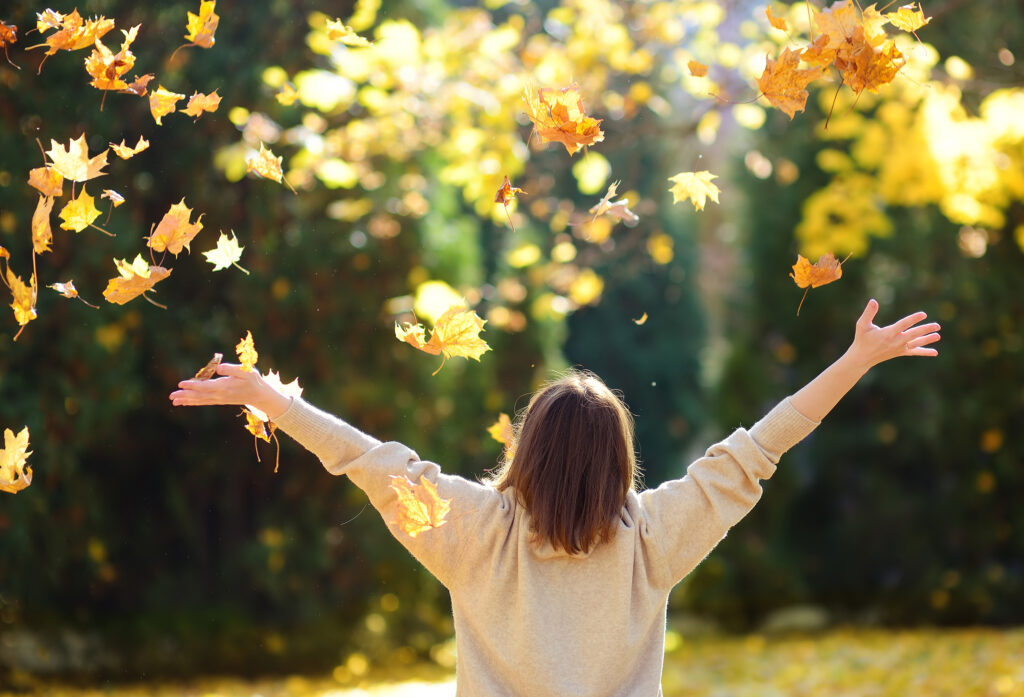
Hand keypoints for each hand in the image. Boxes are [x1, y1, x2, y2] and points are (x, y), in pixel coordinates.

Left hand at [169, 363, 292, 419]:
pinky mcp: (220, 400)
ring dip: (186, 400)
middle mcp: (220, 395)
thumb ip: (231, 369)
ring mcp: (219, 399)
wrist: (259, 395)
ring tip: (174, 401)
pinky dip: (194, 402)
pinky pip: (204, 402)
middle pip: (199, 395)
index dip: (192, 386)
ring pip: (200, 400)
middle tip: (171, 396)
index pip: (205, 386)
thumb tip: (218, 368)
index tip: (180, 384)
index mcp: (224, 386)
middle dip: (184, 395)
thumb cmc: (253, 380)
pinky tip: (185, 403)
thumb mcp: (245, 371)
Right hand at [847, 298, 940, 369]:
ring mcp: (899, 348)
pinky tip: (935, 352)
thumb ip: (868, 313)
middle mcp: (895, 341)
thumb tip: (873, 301)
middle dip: (925, 330)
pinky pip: (914, 352)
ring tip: (938, 336)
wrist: (862, 358)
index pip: (903, 325)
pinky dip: (924, 352)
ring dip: (927, 340)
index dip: (913, 319)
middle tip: (937, 326)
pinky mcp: (900, 352)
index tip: (923, 314)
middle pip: (913, 335)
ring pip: (916, 343)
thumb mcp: (862, 325)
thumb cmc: (862, 339)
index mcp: (888, 334)